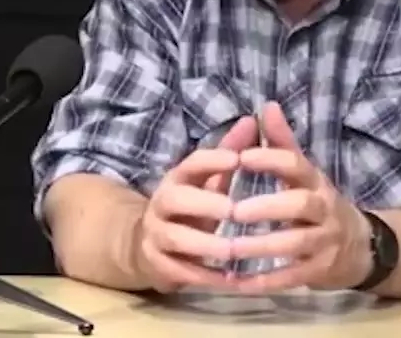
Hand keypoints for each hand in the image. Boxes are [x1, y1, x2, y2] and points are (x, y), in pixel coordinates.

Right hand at [133, 115, 259, 292]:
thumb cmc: (192, 207)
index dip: (212, 159)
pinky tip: (231, 280)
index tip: (237, 159)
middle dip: (205, 203)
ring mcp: (157, 234)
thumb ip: (230, 152)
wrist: (148, 243)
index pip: (191, 163)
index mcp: (178, 178)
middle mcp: (162, 202)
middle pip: (176, 198)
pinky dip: (205, 277)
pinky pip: (180, 271)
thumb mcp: (209, 181)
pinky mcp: (158, 263)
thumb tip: (251, 119)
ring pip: (176, 238)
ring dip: (206, 244)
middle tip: (235, 210)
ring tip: (234, 250)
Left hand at [227, 102, 371, 292]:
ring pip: (296, 243)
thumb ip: (283, 143)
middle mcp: (324, 208)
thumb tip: (267, 105)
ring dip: (262, 247)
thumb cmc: (319, 204)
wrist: (362, 247)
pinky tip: (238, 283)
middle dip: (269, 206)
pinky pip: (293, 276)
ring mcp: (325, 241)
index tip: (241, 157)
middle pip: (301, 204)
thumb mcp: (305, 173)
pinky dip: (266, 281)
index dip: (271, 159)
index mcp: (315, 181)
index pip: (296, 164)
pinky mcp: (321, 271)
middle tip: (236, 211)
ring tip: (230, 248)